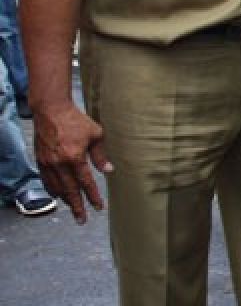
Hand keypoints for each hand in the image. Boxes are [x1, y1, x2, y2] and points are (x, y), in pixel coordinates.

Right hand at [32, 102, 112, 223]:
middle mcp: (59, 164)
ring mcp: (47, 163)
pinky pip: (46, 181)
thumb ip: (101, 155)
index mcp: (74, 158)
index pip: (86, 182)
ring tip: (74, 208)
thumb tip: (109, 171)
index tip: (99, 208)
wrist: (51, 111)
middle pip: (70, 191)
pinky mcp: (40, 161)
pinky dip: (53, 190)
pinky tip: (59, 195)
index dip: (93, 196)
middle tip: (82, 220)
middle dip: (77, 206)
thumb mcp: (95, 134)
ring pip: (57, 188)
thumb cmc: (76, 120)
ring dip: (66, 200)